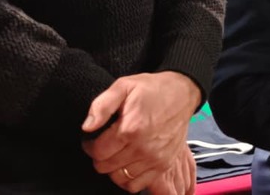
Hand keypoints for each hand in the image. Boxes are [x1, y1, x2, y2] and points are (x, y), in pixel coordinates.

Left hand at [81, 71, 200, 189]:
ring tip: (117, 152)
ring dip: (113, 167)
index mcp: (131, 128)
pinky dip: (128, 179)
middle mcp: (143, 147)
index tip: (93, 138)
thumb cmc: (152, 89)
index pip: (97, 152)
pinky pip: (136, 186)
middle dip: (101, 156)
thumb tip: (87, 127)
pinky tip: (128, 163)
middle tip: (106, 144)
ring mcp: (155, 159)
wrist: (182, 93)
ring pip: (119, 178)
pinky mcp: (163, 165)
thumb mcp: (124, 86)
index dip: (90, 145)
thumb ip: (102, 105)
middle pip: (105, 167)